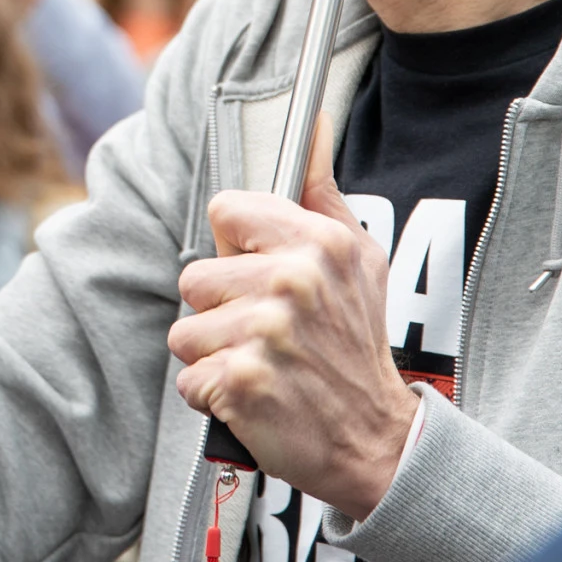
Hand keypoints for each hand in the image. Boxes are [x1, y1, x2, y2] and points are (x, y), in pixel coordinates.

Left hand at [170, 177, 417, 519]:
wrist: (375, 440)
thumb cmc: (356, 345)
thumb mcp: (358, 259)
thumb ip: (322, 192)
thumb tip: (315, 121)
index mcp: (317, 243)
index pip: (225, 211)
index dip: (236, 247)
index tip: (262, 275)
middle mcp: (292, 281)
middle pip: (195, 277)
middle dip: (221, 310)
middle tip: (268, 335)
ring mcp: (265, 332)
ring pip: (185, 330)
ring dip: (215, 355)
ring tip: (262, 366)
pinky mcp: (241, 381)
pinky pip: (188, 378)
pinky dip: (214, 396)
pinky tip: (256, 397)